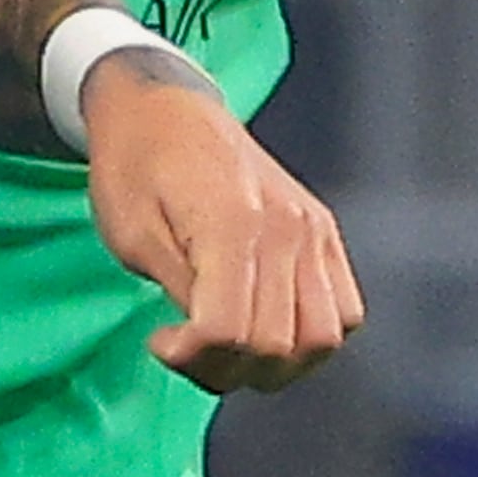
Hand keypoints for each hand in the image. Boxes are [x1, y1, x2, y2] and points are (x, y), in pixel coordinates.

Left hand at [77, 48, 363, 390]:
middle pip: (276, 345)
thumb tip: (209, 342)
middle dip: (225, 367)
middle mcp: (286, 227)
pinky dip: (309, 337)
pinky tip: (265, 325)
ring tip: (229, 346)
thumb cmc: (135, 167)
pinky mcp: (324, 231)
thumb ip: (179, 291)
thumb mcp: (132, 234)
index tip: (160, 340)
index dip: (191, 356)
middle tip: (186, 347)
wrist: (165, 109)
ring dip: (273, 364)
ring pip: (321, 339)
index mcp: (231, 222)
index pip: (229, 330)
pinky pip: (344, 312)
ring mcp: (313, 229)